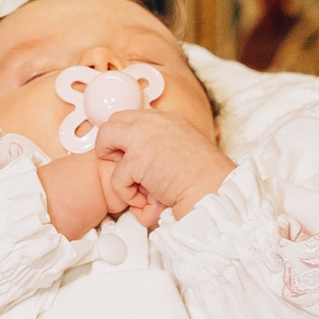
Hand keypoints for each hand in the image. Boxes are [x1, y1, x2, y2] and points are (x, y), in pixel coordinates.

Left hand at [93, 106, 232, 228]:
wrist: (213, 191)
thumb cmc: (204, 179)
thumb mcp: (182, 151)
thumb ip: (160, 147)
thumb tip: (140, 163)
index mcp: (167, 119)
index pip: (132, 118)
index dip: (125, 139)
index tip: (130, 158)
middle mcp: (154, 121)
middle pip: (113, 121)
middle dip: (111, 145)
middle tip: (126, 169)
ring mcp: (143, 136)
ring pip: (104, 137)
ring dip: (112, 163)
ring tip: (132, 184)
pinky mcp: (137, 157)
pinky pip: (116, 178)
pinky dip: (128, 195)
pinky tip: (149, 201)